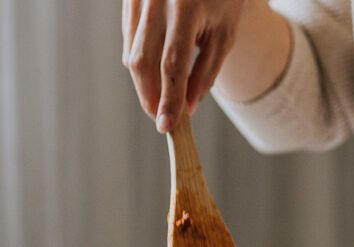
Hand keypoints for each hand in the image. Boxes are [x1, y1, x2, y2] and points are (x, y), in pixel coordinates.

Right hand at [123, 0, 245, 132]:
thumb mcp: (224, 34)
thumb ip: (205, 72)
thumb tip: (186, 108)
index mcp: (186, 9)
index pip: (172, 65)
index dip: (168, 99)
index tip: (166, 127)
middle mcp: (158, 1)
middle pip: (144, 62)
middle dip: (150, 96)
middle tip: (161, 117)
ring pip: (132, 52)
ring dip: (144, 82)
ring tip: (160, 94)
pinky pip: (129, 38)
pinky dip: (139, 59)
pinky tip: (153, 68)